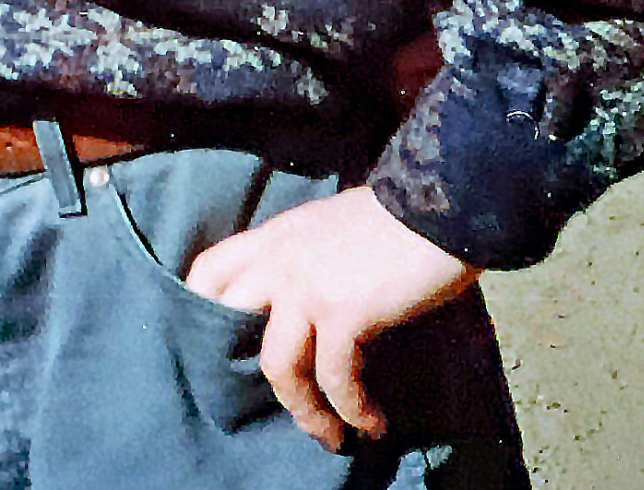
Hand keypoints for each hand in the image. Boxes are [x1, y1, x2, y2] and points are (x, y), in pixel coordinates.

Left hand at [182, 185, 477, 452]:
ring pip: (278, 367)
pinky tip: (372, 424)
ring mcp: (305, 286)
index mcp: (274, 236)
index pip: (209, 271)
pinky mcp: (342, 312)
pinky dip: (353, 410)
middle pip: (228, 323)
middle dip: (241, 372)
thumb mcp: (329, 228)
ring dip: (305, 411)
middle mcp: (278, 259)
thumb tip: (307, 305)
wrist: (440, 206)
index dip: (203, 310)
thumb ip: (306, 258)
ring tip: (331, 436)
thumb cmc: (397, 217)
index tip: (218, 345)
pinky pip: (336, 378)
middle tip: (278, 402)